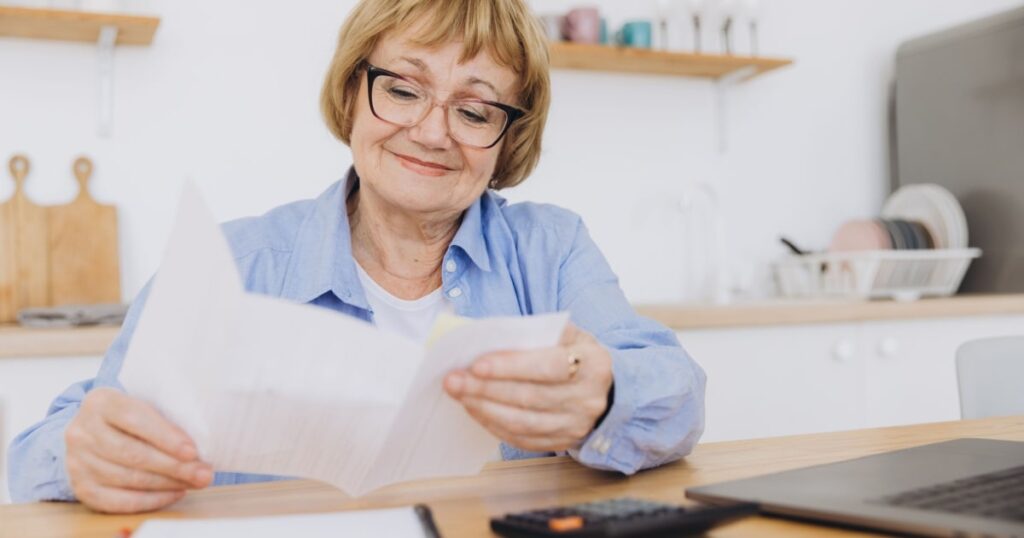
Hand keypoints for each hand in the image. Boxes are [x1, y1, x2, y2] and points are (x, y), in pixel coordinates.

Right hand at [65, 388, 212, 512]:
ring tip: (193, 482)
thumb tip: (199, 447)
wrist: (91, 432)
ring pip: (128, 478)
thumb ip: (164, 417)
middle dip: (173, 466)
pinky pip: (119, 501)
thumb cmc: (129, 417)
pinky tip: (174, 493)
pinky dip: (151, 500)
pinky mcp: (81, 487)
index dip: (165, 437)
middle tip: (204, 473)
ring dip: (167, 483)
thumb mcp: (141, 404)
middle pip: (133, 453)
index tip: (192, 451)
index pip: (135, 418)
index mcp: (100, 402)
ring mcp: (77, 461)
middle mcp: (82, 431)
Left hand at [443, 323, 612, 451]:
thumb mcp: (568, 336)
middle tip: (454, 380)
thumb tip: (489, 338)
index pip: (549, 365)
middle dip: (486, 388)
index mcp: (592, 363)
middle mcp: (588, 398)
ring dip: (485, 408)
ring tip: (460, 395)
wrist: (606, 389)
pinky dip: (494, 425)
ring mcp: (576, 424)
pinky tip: (476, 411)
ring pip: (523, 421)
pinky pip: (523, 438)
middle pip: (530, 396)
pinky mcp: (563, 442)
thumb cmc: (576, 355)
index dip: (511, 366)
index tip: (477, 364)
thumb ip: (537, 334)